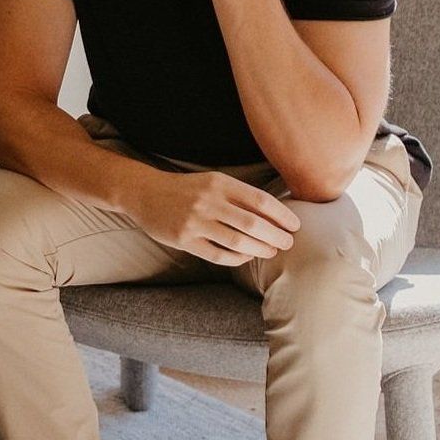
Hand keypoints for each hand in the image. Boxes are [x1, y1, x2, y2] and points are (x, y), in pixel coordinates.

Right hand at [132, 168, 300, 266]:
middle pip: (253, 224)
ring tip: (271, 251)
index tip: (295, 225)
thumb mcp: (212, 181)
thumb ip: (239, 194)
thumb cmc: (186, 189)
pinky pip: (218, 254)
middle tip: (288, 243)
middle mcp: (208, 201)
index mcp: (219, 183)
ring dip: (260, 249)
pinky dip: (237, 258)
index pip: (260, 201)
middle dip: (276, 236)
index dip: (282, 215)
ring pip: (238, 242)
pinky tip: (246, 256)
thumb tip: (275, 214)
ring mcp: (195, 222)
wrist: (145, 193)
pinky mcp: (184, 240)